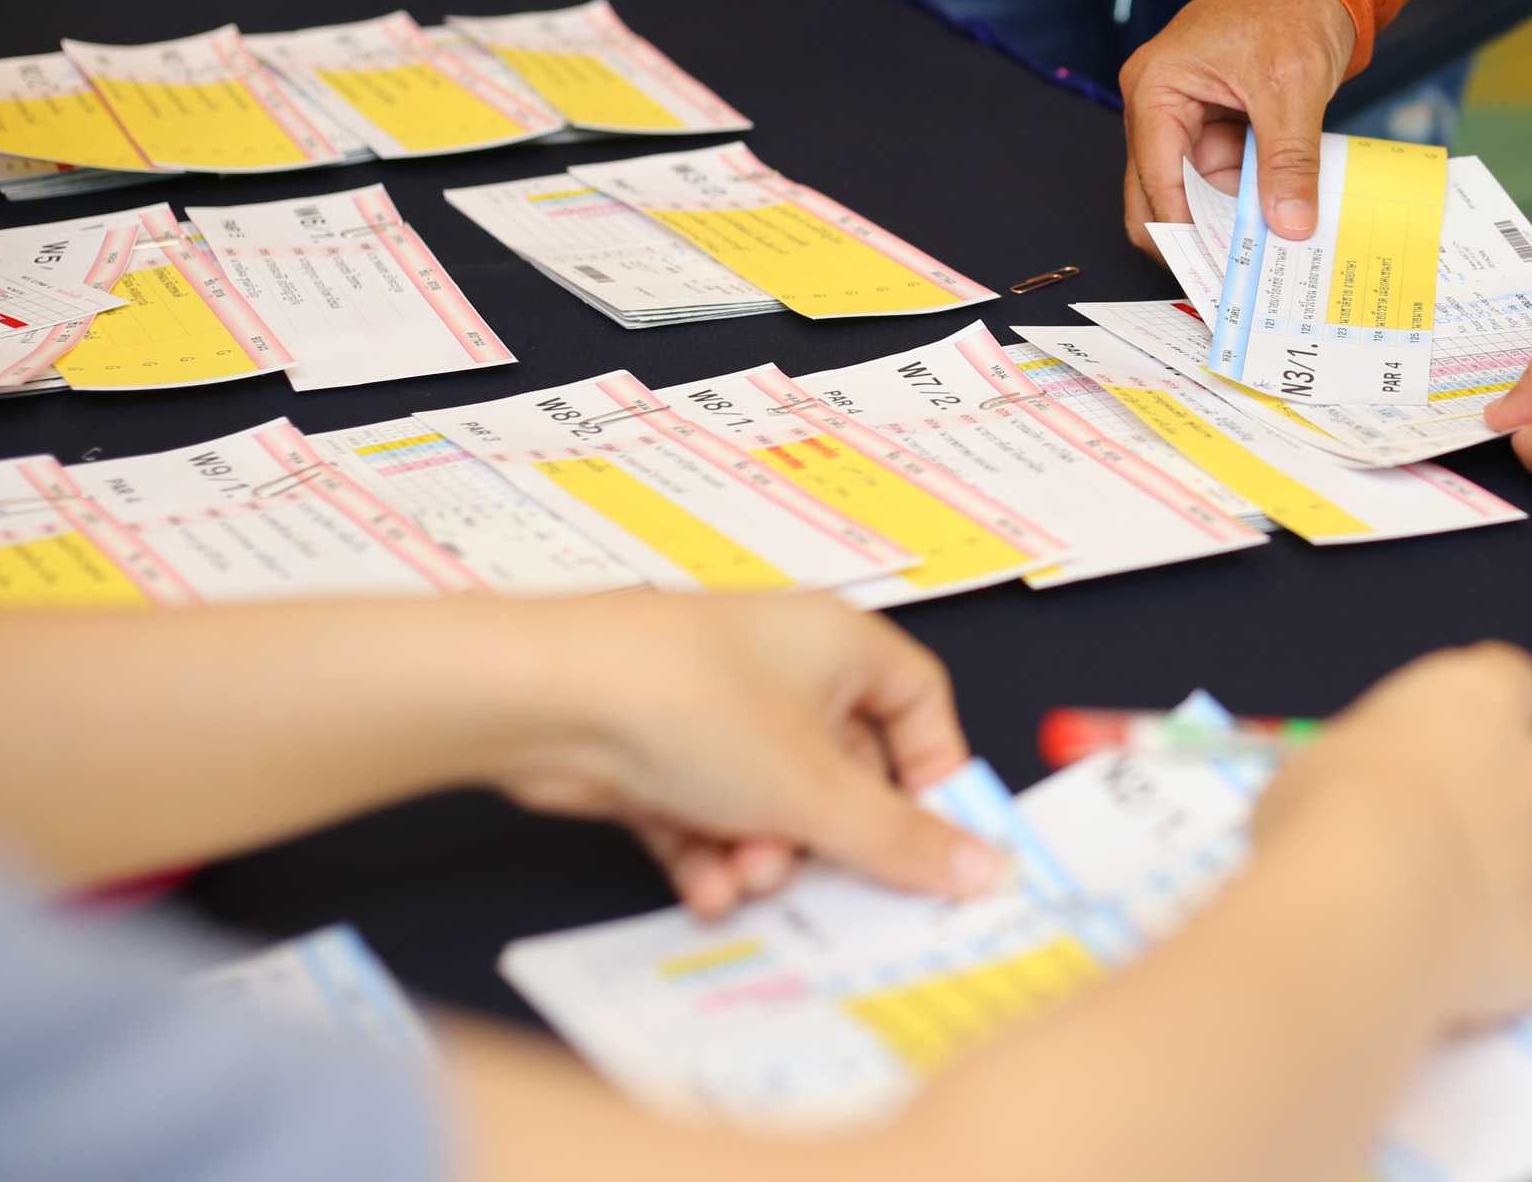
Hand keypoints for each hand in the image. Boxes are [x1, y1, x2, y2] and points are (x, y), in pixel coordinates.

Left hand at [503, 594, 1005, 916]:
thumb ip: (902, 840)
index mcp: (841, 645)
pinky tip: (703, 887)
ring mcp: (717, 707)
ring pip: (773, 799)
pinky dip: (711, 852)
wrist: (544, 698)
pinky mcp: (658, 748)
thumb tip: (986, 869)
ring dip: (766, 852)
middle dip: (829, 836)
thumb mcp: (816, 790)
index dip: (932, 773)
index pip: (919, 702)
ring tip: (742, 877)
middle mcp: (784, 666)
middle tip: (816, 878)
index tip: (932, 842)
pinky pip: (710, 811)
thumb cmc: (699, 710)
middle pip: (844, 766)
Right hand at [1120, 0, 1355, 255]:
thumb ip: (1287, 161)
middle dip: (1200, 233)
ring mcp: (1183, 120)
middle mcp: (1157, 107)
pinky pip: (1222, 179)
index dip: (1183, 232)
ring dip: (1230, 217)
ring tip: (1271, 246)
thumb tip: (1289, 223)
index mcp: (1156, 88)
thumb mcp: (1292, 89)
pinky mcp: (1212, 127)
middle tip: (1241, 271)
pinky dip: (1248, 198)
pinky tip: (1278, 216)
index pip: (1155, 180)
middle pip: (1159, 195)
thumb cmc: (1289, 9)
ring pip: (1194, 193)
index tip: (1217, 271)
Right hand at [1252, 644, 1531, 1031]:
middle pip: (1527, 781)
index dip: (1472, 718)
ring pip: (1531, 872)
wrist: (1364, 909)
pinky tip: (1432, 981)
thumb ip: (1358, 779)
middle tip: (1413, 844)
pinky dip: (1491, 967)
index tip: (1429, 749)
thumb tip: (1349, 815)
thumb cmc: (1326, 810)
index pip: (1508, 684)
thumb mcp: (1315, 766)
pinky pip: (1528, 955)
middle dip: (1484, 809)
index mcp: (1478, 702)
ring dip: (1486, 889)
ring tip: (1410, 923)